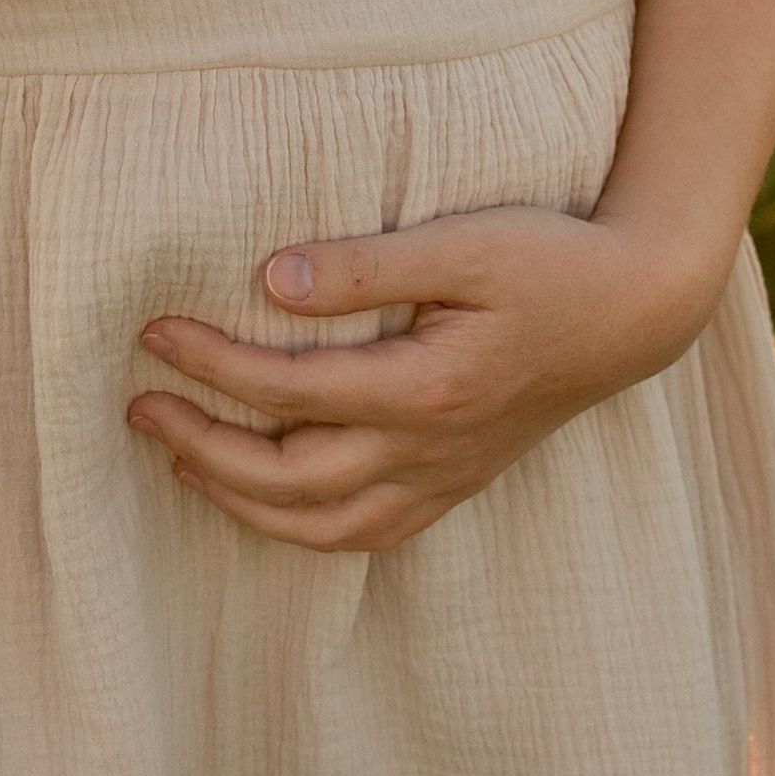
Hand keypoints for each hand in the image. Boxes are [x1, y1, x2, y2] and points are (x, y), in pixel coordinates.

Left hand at [125, 204, 723, 551]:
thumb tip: (272, 279)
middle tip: (138, 405)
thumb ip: (367, 265)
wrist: (636, 311)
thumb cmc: (550, 261)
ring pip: (322, 525)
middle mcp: (429, 451)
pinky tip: (269, 499)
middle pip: (289, 480)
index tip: (153, 334)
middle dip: (202, 447)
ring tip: (179, 454)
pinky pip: (366, 533)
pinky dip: (303, 528)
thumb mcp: (463, 243)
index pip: (289, 391)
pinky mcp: (456, 482)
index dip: (213, 366)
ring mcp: (444, 477)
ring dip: (239, 500)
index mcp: (425, 389)